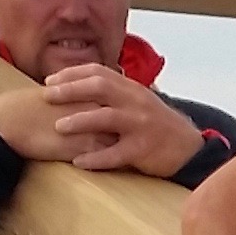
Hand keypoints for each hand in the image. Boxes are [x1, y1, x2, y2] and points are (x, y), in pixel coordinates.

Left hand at [42, 66, 196, 176]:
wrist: (188, 148)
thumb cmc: (157, 124)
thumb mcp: (139, 101)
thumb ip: (115, 92)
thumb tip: (83, 83)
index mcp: (132, 89)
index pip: (100, 72)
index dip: (73, 74)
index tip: (50, 80)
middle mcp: (136, 102)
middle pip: (100, 88)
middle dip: (71, 90)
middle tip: (47, 97)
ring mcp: (141, 125)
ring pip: (106, 118)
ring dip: (80, 120)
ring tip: (59, 126)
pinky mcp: (144, 150)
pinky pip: (116, 154)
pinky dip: (96, 158)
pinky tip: (78, 162)